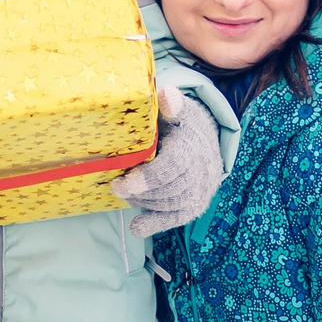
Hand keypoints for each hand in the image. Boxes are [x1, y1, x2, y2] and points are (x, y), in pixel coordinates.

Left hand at [111, 86, 224, 236]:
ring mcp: (198, 194)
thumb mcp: (178, 110)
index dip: (147, 178)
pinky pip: (173, 220)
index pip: (171, 168)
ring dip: (141, 202)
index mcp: (193, 149)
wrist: (206, 145)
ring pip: (167, 206)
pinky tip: (136, 227)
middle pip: (167, 191)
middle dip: (139, 192)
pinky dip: (153, 225)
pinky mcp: (192, 208)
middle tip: (115, 185)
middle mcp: (200, 175)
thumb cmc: (182, 126)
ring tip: (124, 192)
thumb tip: (168, 94)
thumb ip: (172, 105)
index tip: (125, 182)